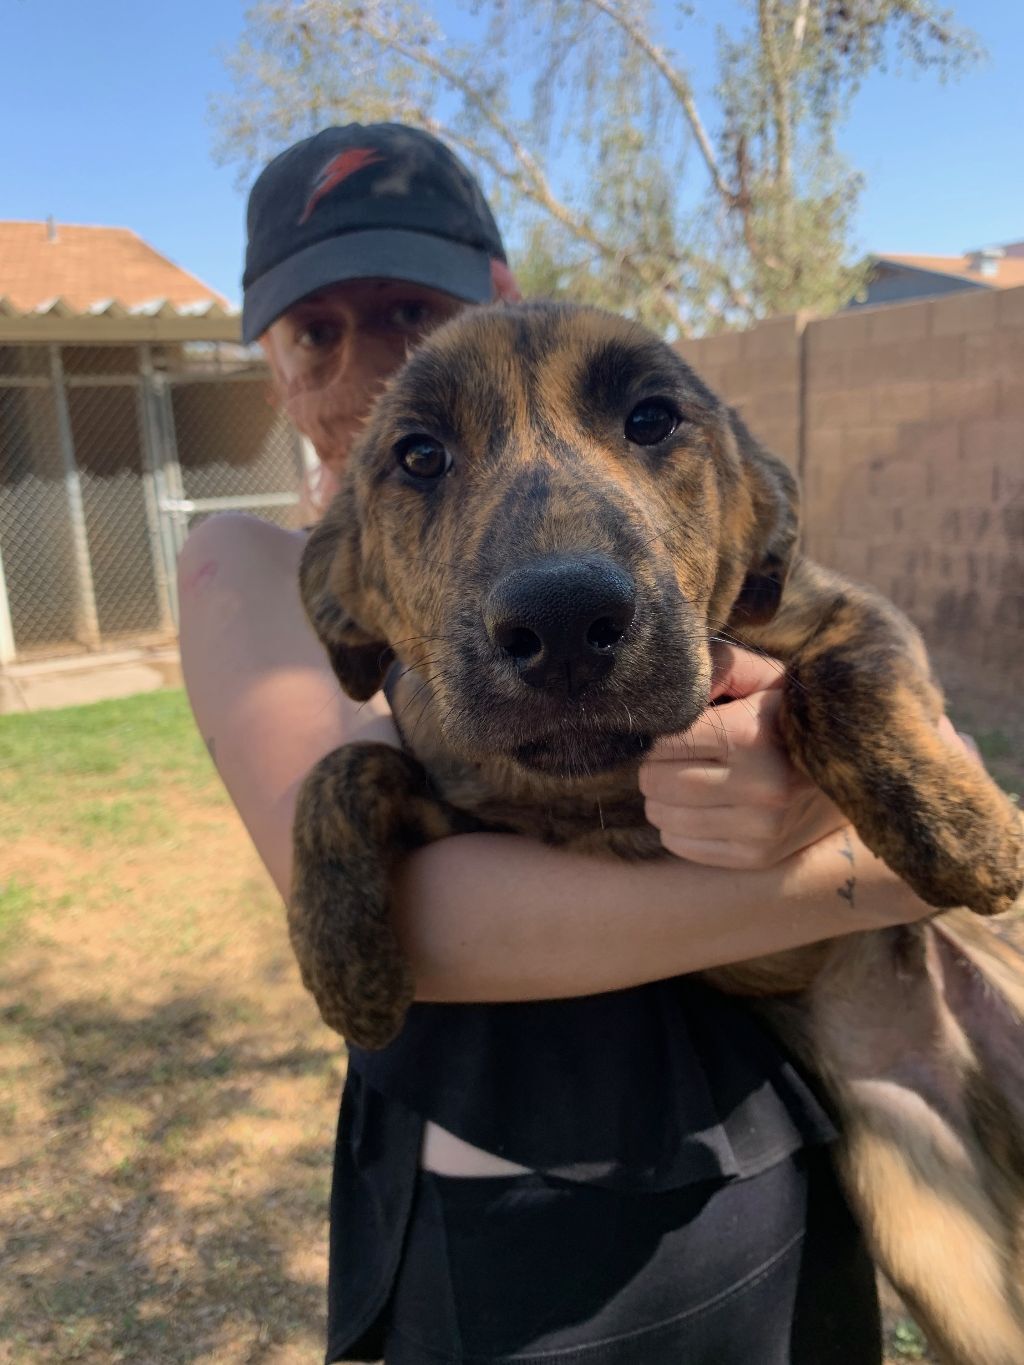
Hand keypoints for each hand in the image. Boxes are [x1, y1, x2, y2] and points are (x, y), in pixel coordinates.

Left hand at [640, 644, 847, 869]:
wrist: (852, 766)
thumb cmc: (788, 712)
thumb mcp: (760, 676)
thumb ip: (715, 668)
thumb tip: (666, 688)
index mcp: (749, 735)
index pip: (664, 742)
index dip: (654, 734)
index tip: (666, 730)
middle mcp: (758, 786)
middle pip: (657, 781)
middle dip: (654, 765)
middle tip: (674, 755)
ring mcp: (761, 828)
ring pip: (663, 816)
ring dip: (661, 798)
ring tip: (685, 779)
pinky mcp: (758, 856)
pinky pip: (680, 845)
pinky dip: (677, 826)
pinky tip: (700, 807)